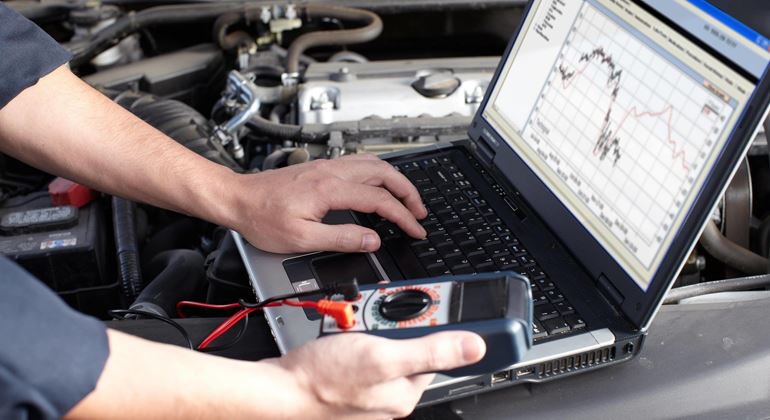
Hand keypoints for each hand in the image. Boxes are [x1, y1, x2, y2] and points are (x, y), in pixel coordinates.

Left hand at [230, 154, 427, 252]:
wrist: (237, 199)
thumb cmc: (262, 218)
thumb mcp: (302, 239)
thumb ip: (342, 238)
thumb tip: (372, 240)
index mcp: (330, 189)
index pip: (379, 200)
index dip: (403, 216)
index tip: (416, 229)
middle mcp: (331, 171)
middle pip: (384, 173)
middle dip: (408, 192)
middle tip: (420, 212)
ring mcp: (327, 166)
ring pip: (373, 164)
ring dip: (395, 180)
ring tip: (407, 199)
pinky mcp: (321, 168)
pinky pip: (360, 163)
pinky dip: (379, 174)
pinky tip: (379, 185)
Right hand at [271, 331, 485, 418]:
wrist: (276, 391)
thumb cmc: (323, 379)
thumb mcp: (384, 356)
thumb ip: (431, 350)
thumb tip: (475, 348)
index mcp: (405, 393)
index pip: (433, 352)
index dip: (429, 325)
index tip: (423, 306)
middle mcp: (388, 396)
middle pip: (405, 345)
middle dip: (390, 323)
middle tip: (372, 318)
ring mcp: (365, 390)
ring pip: (379, 345)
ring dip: (368, 326)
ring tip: (350, 326)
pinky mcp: (345, 382)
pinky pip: (357, 351)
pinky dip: (350, 337)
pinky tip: (339, 335)